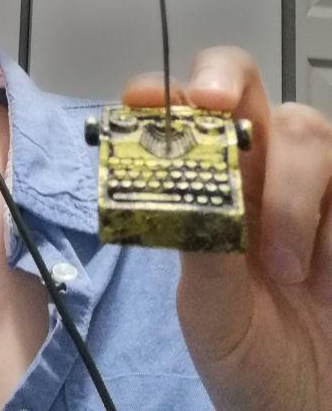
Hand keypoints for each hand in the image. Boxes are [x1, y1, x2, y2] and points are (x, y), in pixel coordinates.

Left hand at [123, 47, 331, 410]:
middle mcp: (259, 172)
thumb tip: (184, 187)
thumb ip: (198, 247)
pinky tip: (325, 274)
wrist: (312, 410)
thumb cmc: (252, 361)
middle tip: (215, 111)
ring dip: (291, 190)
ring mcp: (315, 187)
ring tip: (285, 268)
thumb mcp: (210, 310)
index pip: (182, 116)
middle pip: (244, 86)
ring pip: (305, 128)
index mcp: (208, 190)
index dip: (164, 94)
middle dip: (226, 83)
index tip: (146, 101)